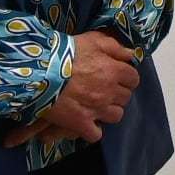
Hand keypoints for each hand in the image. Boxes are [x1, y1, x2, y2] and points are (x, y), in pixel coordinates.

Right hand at [1, 33, 138, 148]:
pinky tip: (86, 122)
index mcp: (114, 71)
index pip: (133, 79)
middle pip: (125, 98)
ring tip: (97, 105)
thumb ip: (114, 47)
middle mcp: (109, 92)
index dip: (126, 77)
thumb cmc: (67, 52)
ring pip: (116, 116)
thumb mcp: (92, 40)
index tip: (117, 76)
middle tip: (104, 89)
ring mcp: (96, 110)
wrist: (41, 71)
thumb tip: (131, 55)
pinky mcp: (81, 123)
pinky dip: (93, 130)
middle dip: (117, 93)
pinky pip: (96, 134)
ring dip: (109, 111)